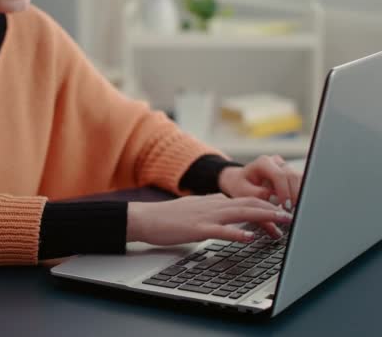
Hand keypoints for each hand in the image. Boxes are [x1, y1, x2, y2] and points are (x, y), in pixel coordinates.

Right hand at [127, 194, 292, 244]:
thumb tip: (226, 206)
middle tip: (292, 215)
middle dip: (273, 209)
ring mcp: (206, 216)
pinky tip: (250, 238)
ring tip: (281, 222)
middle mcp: (213, 205)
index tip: (281, 211)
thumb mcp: (194, 207)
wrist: (145, 218)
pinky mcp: (197, 229)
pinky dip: (237, 234)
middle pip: (249, 203)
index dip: (266, 204)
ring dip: (263, 217)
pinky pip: (221, 231)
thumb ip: (211, 206)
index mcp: (213, 201)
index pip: (246, 199)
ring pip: (240, 213)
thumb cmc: (167, 216)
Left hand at [218, 155, 302, 210]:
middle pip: (293, 176)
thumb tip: (274, 198)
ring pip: (300, 178)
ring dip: (298, 194)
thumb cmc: (240, 186)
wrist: (239, 182)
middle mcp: (276, 162)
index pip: (280, 175)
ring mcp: (284, 166)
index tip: (285, 206)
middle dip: (294, 194)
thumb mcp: (243, 192)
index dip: (285, 191)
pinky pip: (300, 182)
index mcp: (263, 163)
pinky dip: (299, 194)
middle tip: (292, 211)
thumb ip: (258, 194)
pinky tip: (295, 205)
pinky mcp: (290, 174)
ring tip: (293, 210)